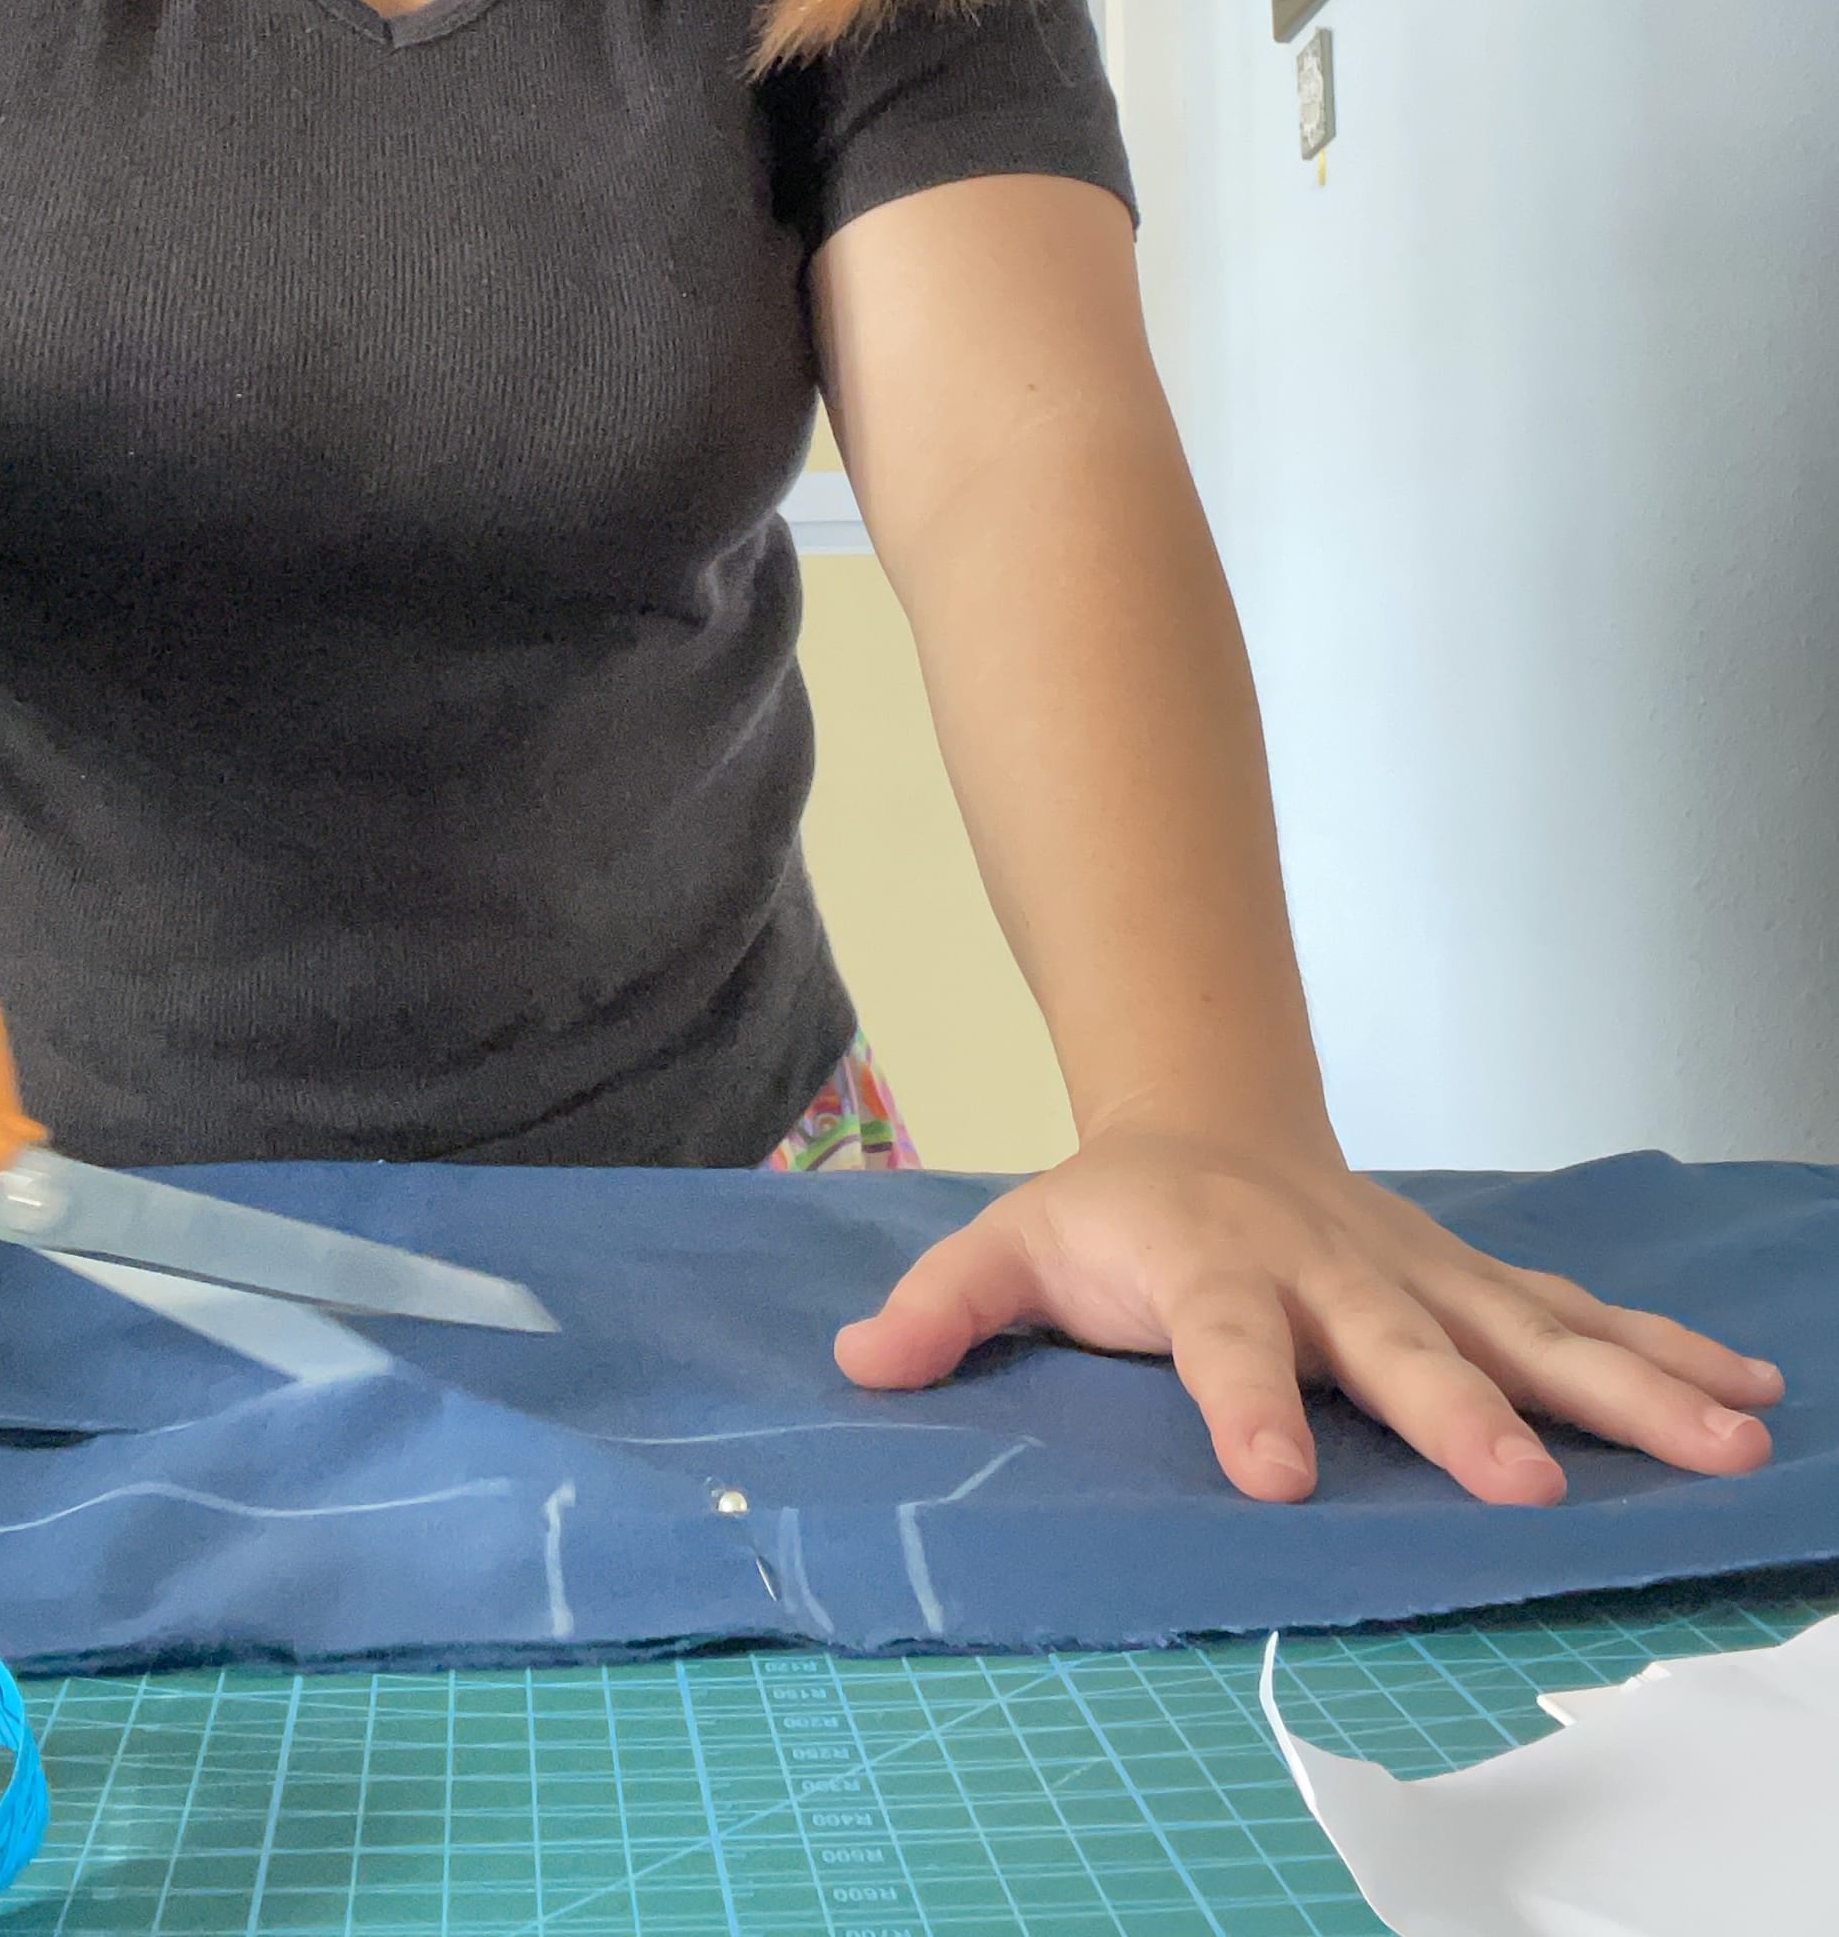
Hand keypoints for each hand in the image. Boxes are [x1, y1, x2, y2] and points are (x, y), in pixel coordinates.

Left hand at [832, 1125, 1784, 1505]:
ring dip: (1620, 1386)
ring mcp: (1412, 1273)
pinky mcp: (1469, 1282)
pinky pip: (1573, 1318)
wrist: (1207, 1117)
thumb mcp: (1011, 1239)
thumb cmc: (1113, 1209)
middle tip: (1521, 1484)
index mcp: (1212, 1265)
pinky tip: (1743, 1396)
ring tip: (1719, 1437)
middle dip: (1461, 1411)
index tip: (1270, 1481)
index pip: (1222, 1341)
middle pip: (1398, 1342)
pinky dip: (1660, 1353)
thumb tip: (858, 1362)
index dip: (1242, 1405)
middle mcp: (1327, 1268)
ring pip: (1525, 1328)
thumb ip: (945, 1303)